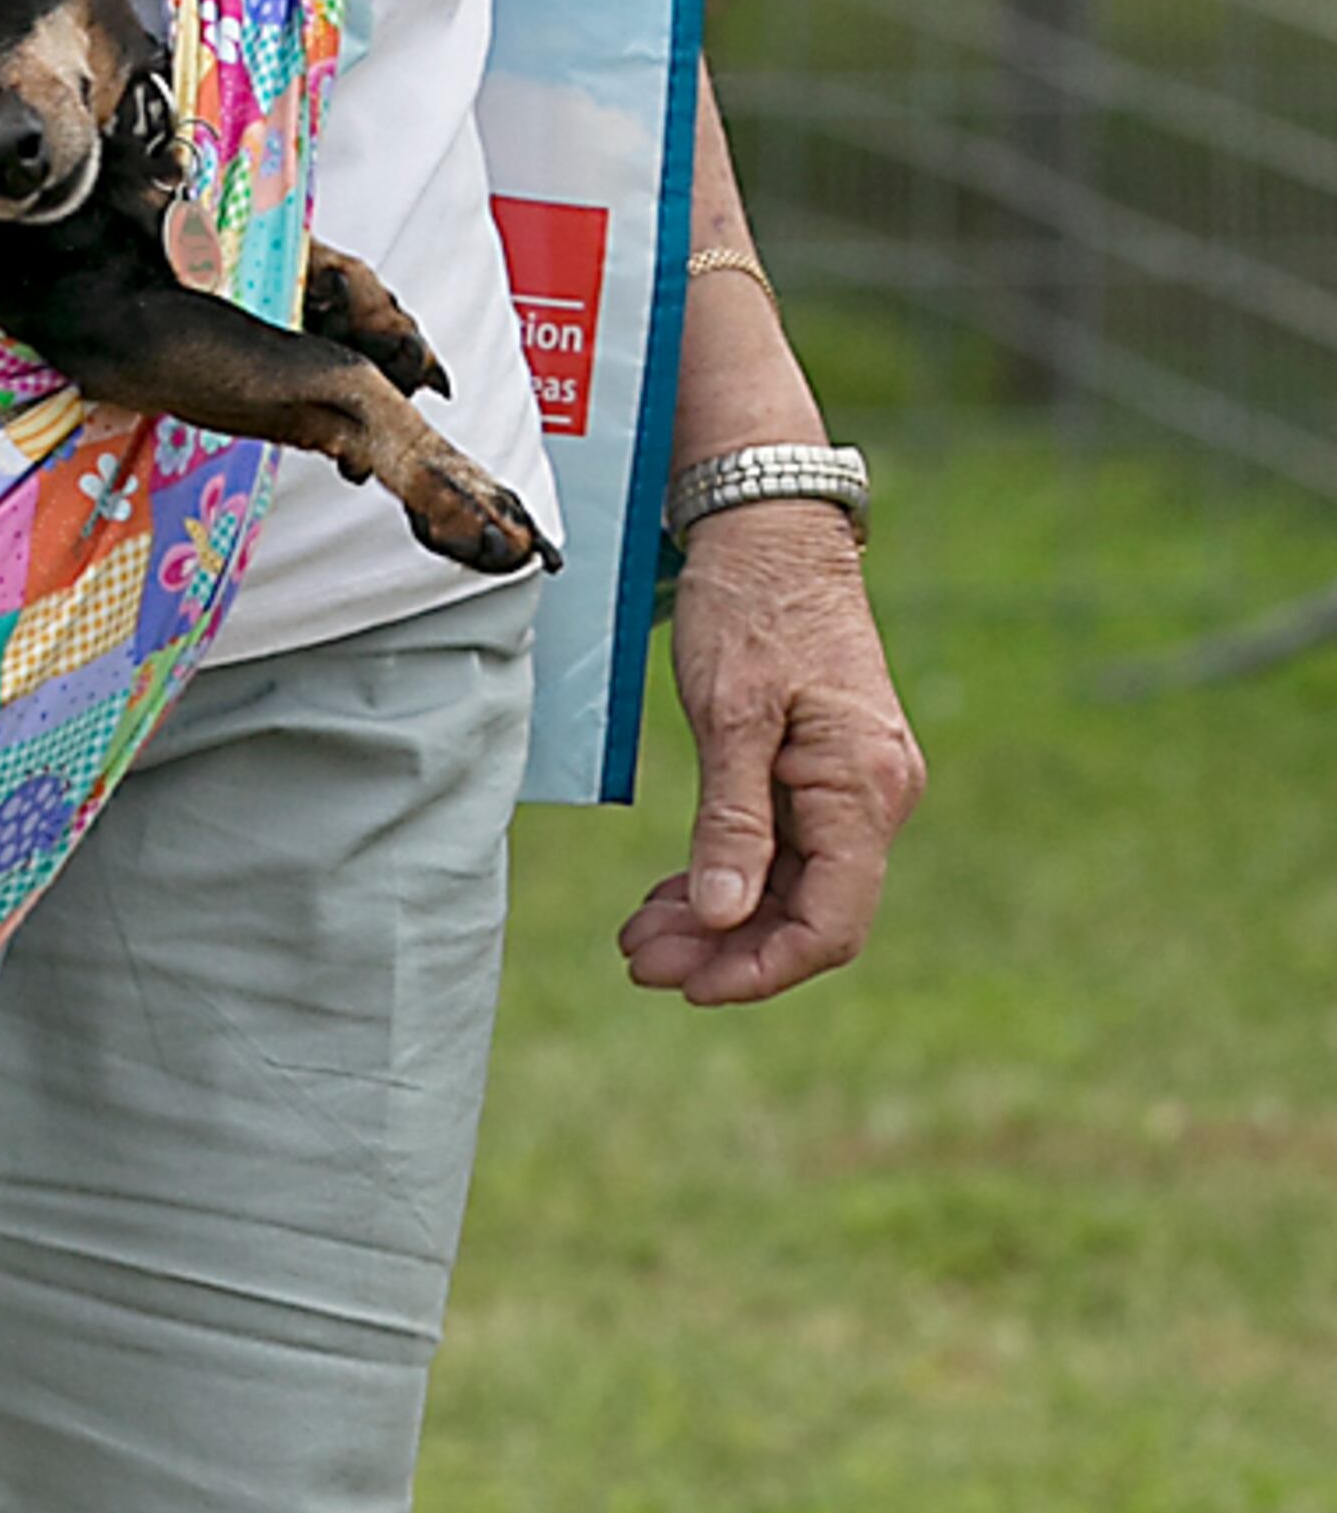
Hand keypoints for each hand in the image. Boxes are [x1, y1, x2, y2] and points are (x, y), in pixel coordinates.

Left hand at [616, 510, 923, 1005]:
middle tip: (636, 959)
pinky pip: (785, 852)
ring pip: (791, 890)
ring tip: (639, 936)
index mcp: (863, 788)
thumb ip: (732, 821)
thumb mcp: (729, 713)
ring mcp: (854, 787)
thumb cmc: (749, 606)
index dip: (761, 970)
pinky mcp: (825, 774)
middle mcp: (876, 797)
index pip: (831, 925)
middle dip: (723, 950)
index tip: (687, 986)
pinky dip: (728, 879)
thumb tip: (726, 917)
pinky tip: (671, 896)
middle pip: (809, 917)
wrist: (771, 527)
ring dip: (718, 921)